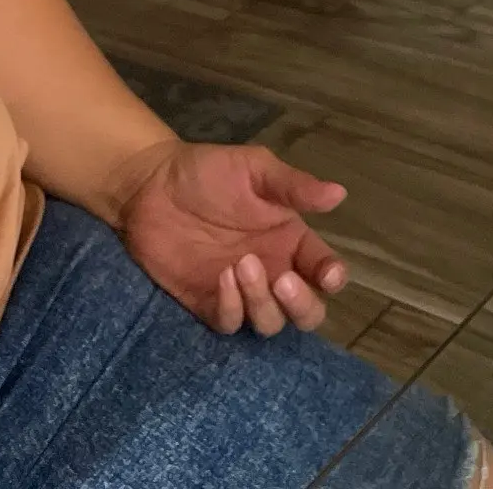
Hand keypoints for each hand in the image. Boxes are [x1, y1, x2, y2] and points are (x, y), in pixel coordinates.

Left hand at [114, 138, 349, 334]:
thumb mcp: (256, 169)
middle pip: (306, 312)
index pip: (323, 268)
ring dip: (263, 303)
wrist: (152, 186)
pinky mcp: (208, 304)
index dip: (333, 277)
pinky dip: (233, 307)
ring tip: (242, 265)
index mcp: (290, 238)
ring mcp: (241, 292)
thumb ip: (294, 186)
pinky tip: (222, 277)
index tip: (328, 275)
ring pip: (270, 323)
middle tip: (283, 281)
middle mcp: (273, 269)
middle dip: (302, 305)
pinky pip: (232, 324)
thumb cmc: (210, 172)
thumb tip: (340, 194)